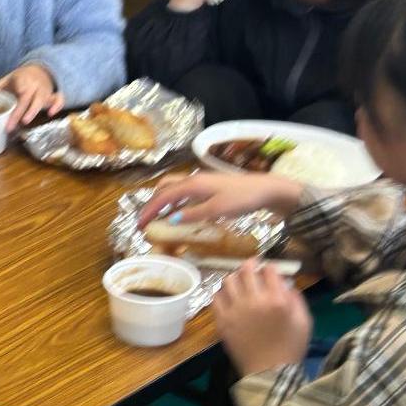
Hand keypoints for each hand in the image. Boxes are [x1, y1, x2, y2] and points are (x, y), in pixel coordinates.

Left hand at [0, 64, 63, 129]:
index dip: (17, 92)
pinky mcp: (53, 96)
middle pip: (27, 98)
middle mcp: (35, 85)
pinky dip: (57, 106)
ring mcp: (45, 90)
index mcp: (23, 79)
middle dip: (19, 112)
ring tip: (25, 121)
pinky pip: (59, 100)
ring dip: (33, 111)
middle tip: (10, 125)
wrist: (40, 70)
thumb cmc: (21, 78)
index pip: (20, 87)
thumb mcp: (8, 79)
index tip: (11, 101)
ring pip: (42, 100)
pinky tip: (51, 113)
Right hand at [139, 170, 303, 227]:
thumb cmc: (242, 199)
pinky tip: (179, 211)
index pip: (162, 197)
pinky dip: (175, 200)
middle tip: (146, 219)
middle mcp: (193, 180)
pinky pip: (184, 191)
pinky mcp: (209, 186)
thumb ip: (192, 214)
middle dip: (152, 203)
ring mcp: (202, 181)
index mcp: (192, 185)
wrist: (266, 189)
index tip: (139, 225)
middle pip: (164, 187)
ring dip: (163, 201)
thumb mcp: (217, 210)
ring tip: (158, 216)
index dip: (148, 211)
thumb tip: (170, 220)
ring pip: (174, 188)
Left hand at [214, 261, 311, 376]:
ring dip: (235, 278)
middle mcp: (254, 301)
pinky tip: (229, 297)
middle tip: (252, 267)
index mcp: (277, 300)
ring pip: (227, 281)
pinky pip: (216, 298)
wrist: (269, 371)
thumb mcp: (304, 320)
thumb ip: (296, 298)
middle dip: (250, 265)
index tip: (269, 269)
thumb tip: (284, 283)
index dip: (270, 267)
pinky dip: (222, 293)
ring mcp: (234, 311)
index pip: (269, 270)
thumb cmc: (291, 347)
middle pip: (245, 270)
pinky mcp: (221, 321)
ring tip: (239, 283)